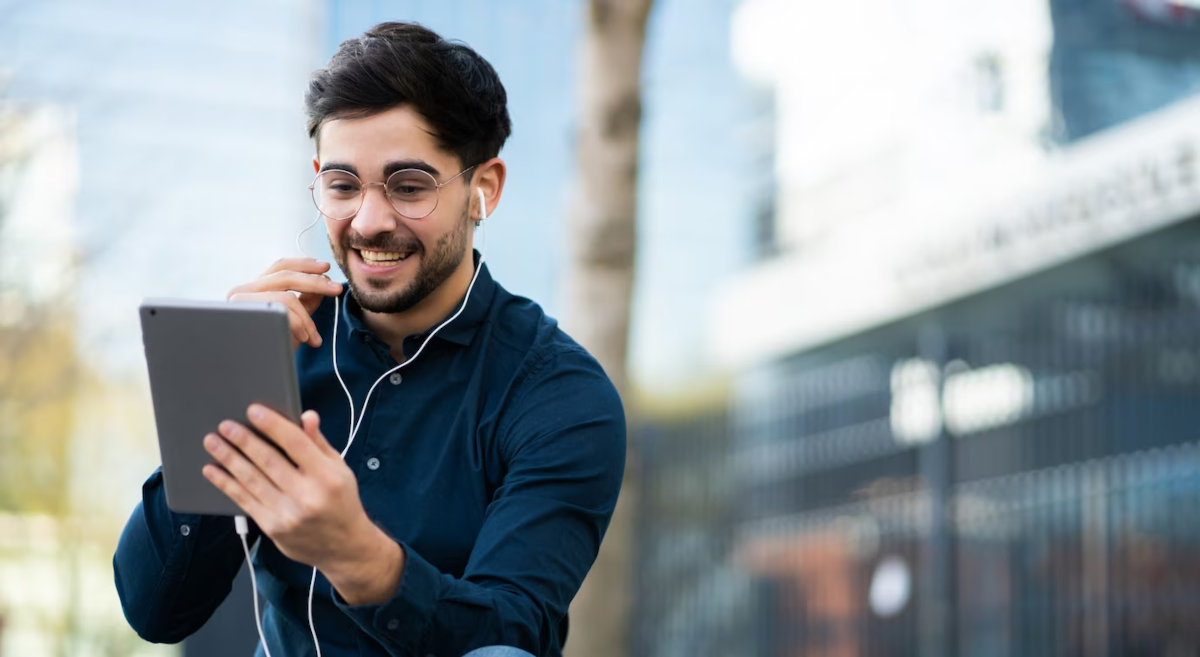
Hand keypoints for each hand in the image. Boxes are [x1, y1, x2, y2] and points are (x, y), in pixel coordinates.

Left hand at [201, 405, 404, 604]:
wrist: (344, 547)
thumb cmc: (341, 501)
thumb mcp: (339, 468)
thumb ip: (319, 443)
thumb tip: (306, 416)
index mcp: (327, 476)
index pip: (296, 443)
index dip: (272, 425)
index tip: (253, 411)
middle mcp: (307, 496)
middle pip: (268, 461)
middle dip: (243, 440)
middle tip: (225, 426)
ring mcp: (287, 514)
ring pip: (252, 480)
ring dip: (228, 459)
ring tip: (213, 442)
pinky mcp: (272, 528)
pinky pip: (244, 501)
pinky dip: (226, 483)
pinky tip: (213, 470)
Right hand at [227, 258, 342, 349]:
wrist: (254, 377)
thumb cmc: (271, 351)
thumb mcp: (294, 322)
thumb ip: (305, 301)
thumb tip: (323, 281)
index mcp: (253, 289)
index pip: (280, 267)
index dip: (305, 264)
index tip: (326, 268)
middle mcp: (240, 292)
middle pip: (285, 275)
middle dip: (315, 282)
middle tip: (337, 290)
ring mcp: (238, 303)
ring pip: (285, 297)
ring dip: (307, 318)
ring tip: (313, 337)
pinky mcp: (241, 316)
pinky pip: (280, 311)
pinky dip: (298, 324)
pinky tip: (304, 339)